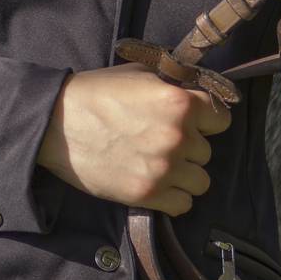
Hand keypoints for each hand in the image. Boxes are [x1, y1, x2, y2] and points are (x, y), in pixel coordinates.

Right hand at [37, 63, 231, 215]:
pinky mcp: (146, 194)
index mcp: (179, 102)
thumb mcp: (142, 75)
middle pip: (208, 151)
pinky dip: (174, 197)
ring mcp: (163, 168)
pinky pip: (183, 204)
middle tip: (166, 141)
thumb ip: (175, 85)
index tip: (196, 121)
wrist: (58, 123)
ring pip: (201, 181)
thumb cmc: (98, 92)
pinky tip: (158, 183)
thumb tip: (199, 93)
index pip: (222, 119)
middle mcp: (178, 136)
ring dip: (186, 173)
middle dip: (191, 146)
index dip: (208, 119)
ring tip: (163, 163)